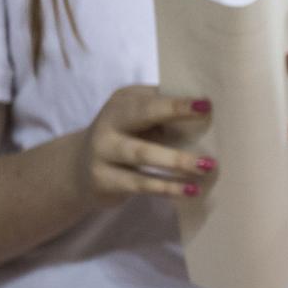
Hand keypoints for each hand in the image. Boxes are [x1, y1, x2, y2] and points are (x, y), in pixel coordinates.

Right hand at [78, 85, 213, 203]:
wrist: (79, 168)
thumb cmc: (126, 136)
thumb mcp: (137, 119)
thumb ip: (163, 112)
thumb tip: (209, 111)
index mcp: (123, 102)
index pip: (152, 98)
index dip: (178, 102)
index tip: (207, 105)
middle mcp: (108, 123)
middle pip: (141, 116)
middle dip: (174, 116)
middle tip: (207, 119)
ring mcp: (102, 153)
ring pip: (142, 154)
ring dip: (177, 160)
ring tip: (207, 166)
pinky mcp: (103, 180)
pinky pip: (140, 184)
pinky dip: (167, 187)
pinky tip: (191, 190)